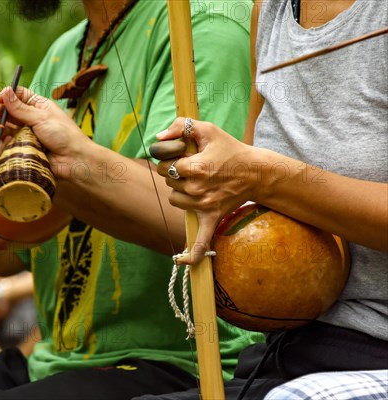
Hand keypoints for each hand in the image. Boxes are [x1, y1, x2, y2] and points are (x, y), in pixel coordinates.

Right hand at [0, 86, 92, 177]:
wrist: (74, 160)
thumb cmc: (63, 135)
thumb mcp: (41, 118)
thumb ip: (21, 108)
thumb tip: (5, 92)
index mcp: (40, 107)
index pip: (21, 96)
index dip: (9, 95)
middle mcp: (34, 120)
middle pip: (12, 112)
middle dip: (1, 111)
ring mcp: (30, 135)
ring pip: (10, 128)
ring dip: (1, 126)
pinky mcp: (27, 150)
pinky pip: (13, 144)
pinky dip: (7, 142)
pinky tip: (4, 140)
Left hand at [156, 117, 259, 263]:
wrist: (255, 172)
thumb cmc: (230, 149)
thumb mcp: (207, 129)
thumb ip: (181, 126)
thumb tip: (159, 137)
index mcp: (195, 168)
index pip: (164, 166)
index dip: (170, 159)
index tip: (184, 156)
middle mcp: (197, 189)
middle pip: (168, 183)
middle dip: (176, 174)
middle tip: (194, 168)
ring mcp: (204, 206)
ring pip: (174, 201)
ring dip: (180, 192)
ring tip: (198, 183)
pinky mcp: (211, 218)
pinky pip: (200, 241)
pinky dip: (192, 254)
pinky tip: (181, 262)